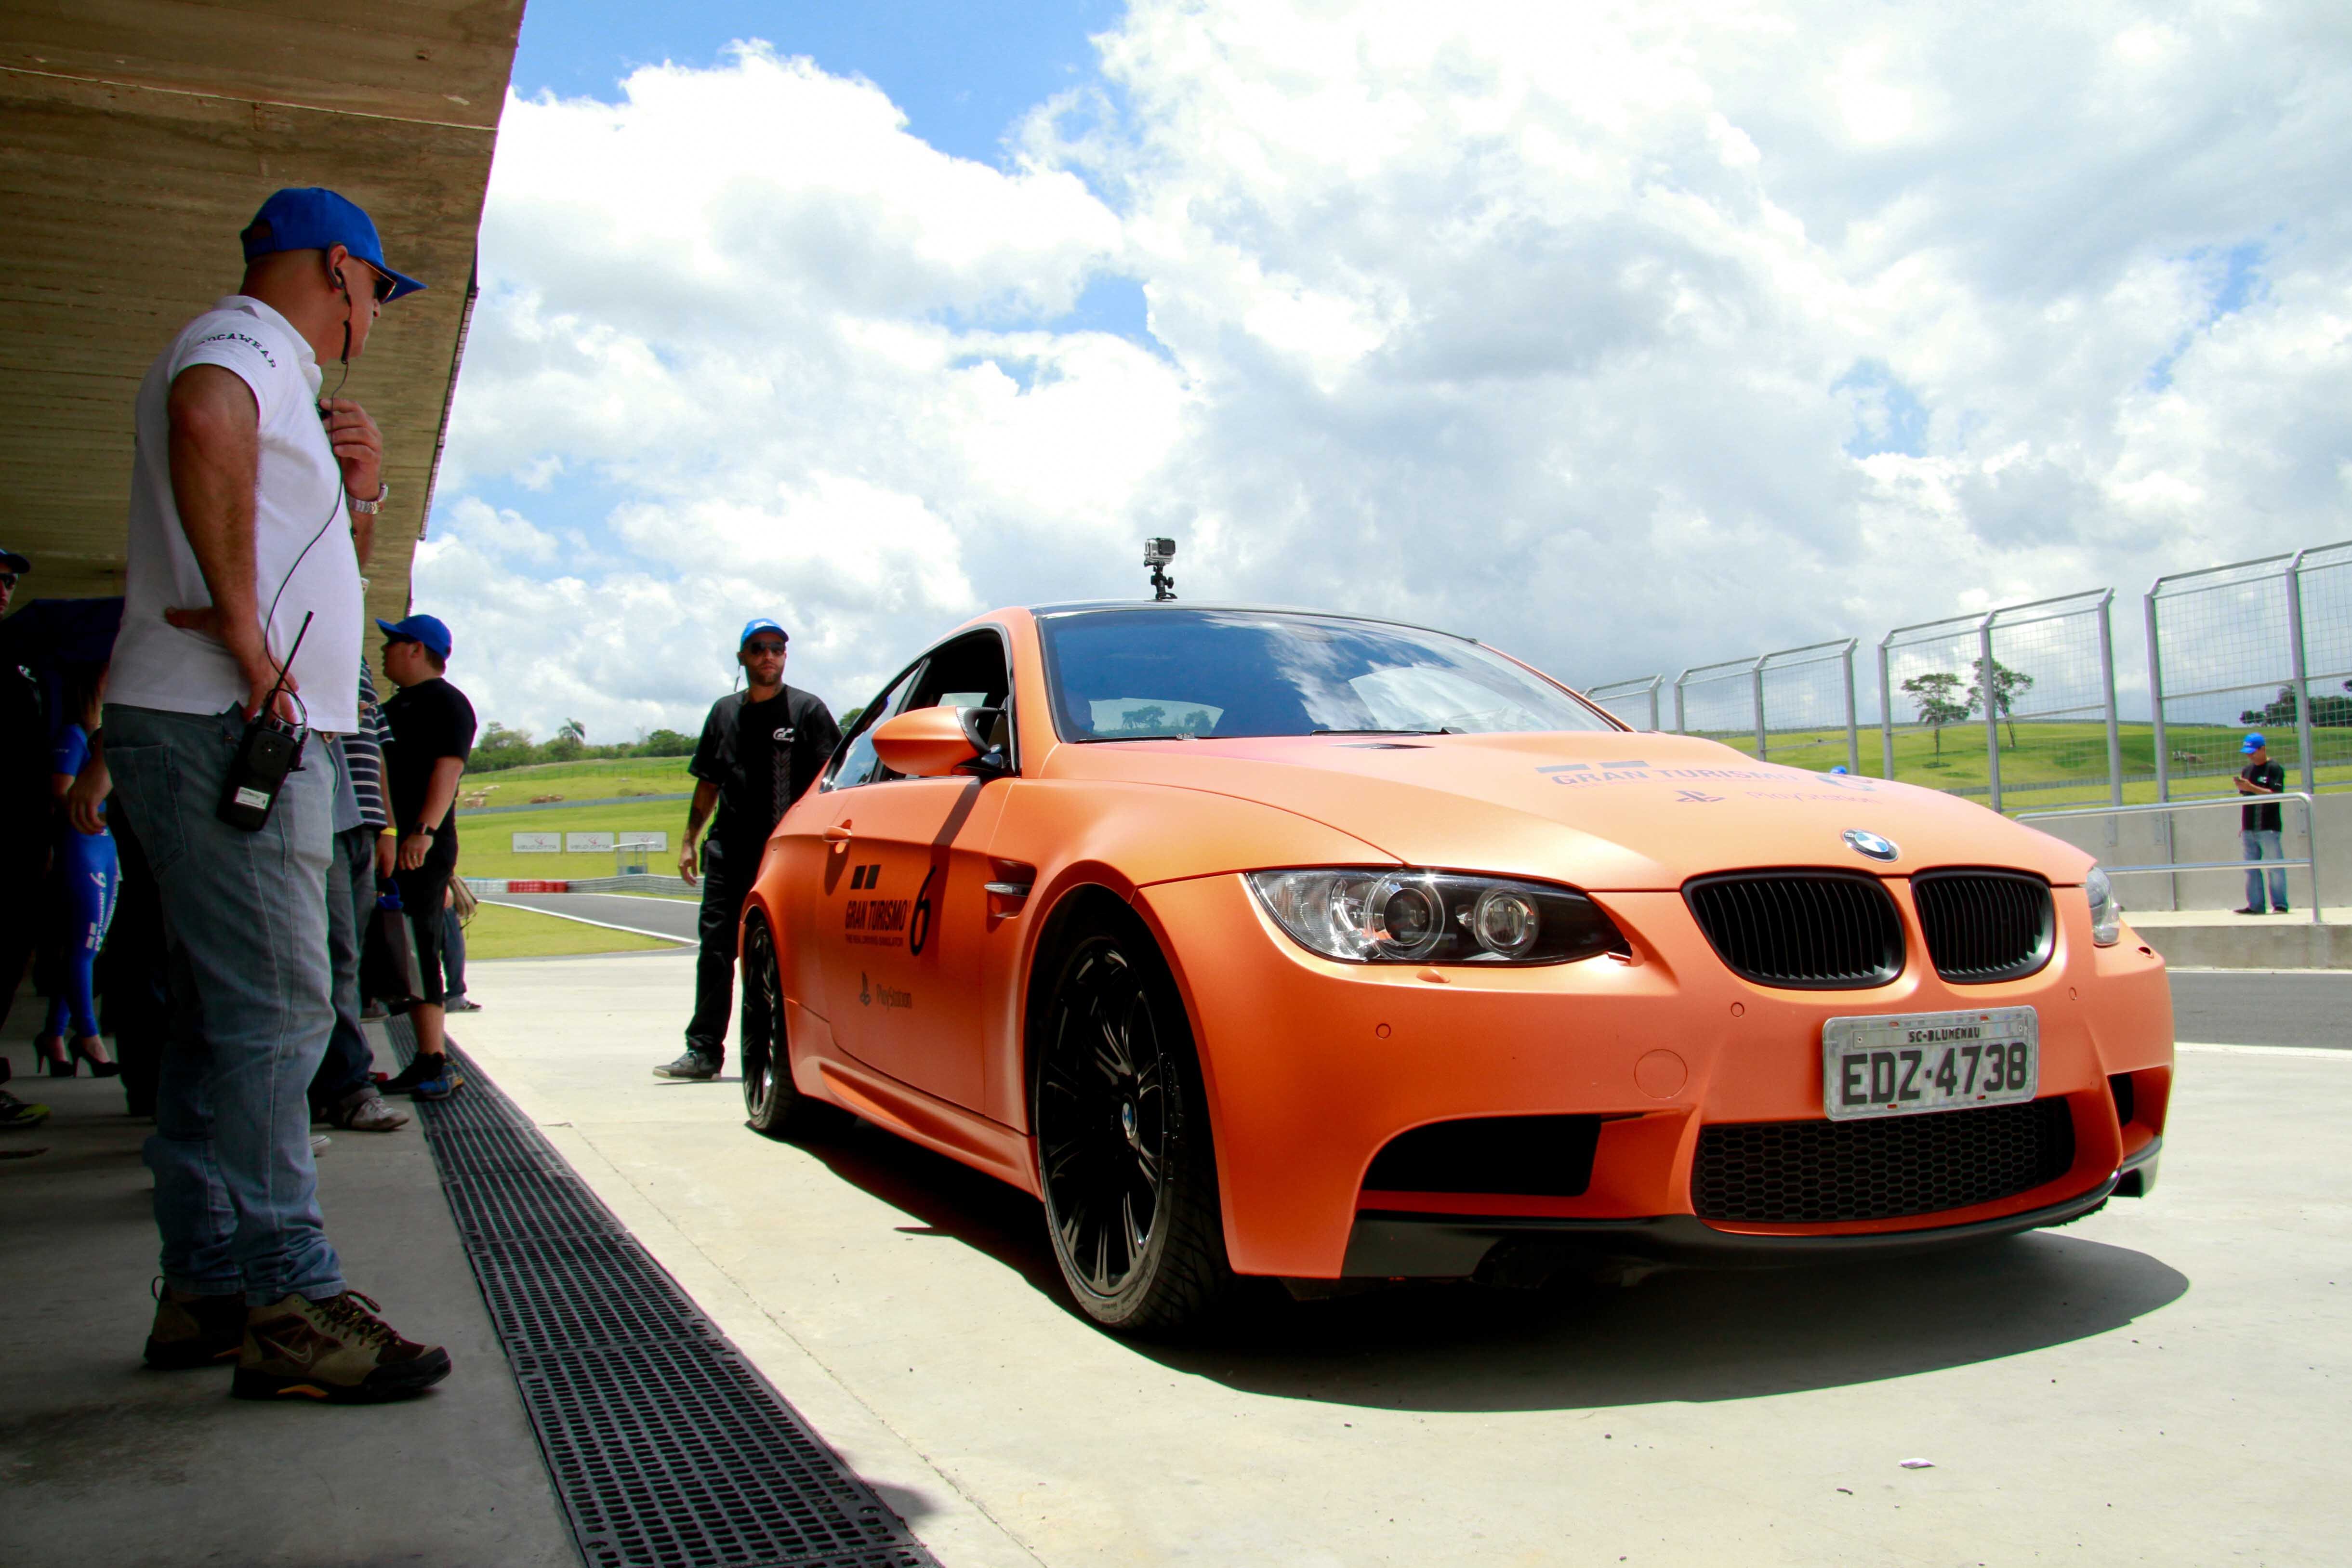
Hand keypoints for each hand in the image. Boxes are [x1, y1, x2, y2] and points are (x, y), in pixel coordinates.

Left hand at [67, 758, 110, 835]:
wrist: (104, 763)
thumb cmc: (101, 772)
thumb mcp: (90, 785)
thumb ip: (88, 794)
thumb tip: (96, 803)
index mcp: (72, 793)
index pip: (71, 813)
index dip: (79, 823)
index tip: (89, 827)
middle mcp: (73, 797)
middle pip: (73, 819)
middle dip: (83, 829)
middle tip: (93, 833)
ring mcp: (81, 799)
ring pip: (82, 820)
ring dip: (92, 828)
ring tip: (101, 830)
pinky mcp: (90, 800)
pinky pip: (91, 818)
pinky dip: (97, 823)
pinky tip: (104, 824)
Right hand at [163, 604, 299, 720]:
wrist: (234, 614)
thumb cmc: (224, 615)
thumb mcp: (204, 619)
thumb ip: (187, 619)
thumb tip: (170, 613)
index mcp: (260, 652)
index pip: (274, 669)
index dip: (280, 680)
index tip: (289, 688)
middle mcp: (265, 662)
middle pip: (281, 686)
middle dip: (286, 704)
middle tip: (293, 719)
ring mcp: (263, 667)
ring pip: (277, 693)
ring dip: (279, 710)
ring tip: (283, 725)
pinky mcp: (256, 671)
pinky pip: (259, 694)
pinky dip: (254, 706)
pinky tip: (250, 717)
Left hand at [318, 398, 382, 502]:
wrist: (357, 482)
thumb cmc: (345, 458)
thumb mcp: (338, 438)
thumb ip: (334, 425)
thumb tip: (319, 411)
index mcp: (365, 423)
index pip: (354, 407)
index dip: (339, 403)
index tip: (322, 403)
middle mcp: (373, 432)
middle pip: (359, 418)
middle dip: (338, 420)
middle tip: (322, 426)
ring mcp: (376, 446)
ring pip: (362, 433)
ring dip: (342, 434)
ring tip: (328, 440)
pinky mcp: (374, 459)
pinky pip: (363, 450)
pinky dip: (348, 449)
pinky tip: (336, 450)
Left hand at [375, 833, 396, 878]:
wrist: (389, 834)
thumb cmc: (381, 844)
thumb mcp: (375, 855)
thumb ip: (374, 864)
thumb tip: (373, 871)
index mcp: (388, 863)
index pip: (386, 875)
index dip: (380, 877)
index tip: (374, 874)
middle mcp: (393, 862)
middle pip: (388, 872)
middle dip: (382, 873)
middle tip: (374, 869)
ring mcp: (394, 858)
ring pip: (389, 867)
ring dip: (383, 868)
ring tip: (376, 864)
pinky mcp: (393, 854)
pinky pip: (389, 862)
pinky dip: (385, 864)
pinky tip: (380, 859)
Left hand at [399, 831, 431, 870]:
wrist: (423, 830)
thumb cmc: (415, 838)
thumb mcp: (407, 843)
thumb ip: (406, 850)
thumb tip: (406, 860)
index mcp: (403, 847)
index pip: (400, 858)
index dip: (401, 864)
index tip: (403, 868)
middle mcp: (408, 849)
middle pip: (406, 861)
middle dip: (409, 866)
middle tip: (411, 869)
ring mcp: (415, 849)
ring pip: (413, 860)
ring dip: (415, 865)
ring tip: (417, 866)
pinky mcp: (421, 849)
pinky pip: (420, 859)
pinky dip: (420, 862)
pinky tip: (421, 864)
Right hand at [678, 842, 698, 886]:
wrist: (688, 845)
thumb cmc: (691, 852)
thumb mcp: (694, 861)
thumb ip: (694, 869)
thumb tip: (695, 876)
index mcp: (682, 867)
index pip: (685, 877)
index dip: (689, 882)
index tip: (694, 885)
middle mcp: (680, 866)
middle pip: (684, 876)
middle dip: (690, 881)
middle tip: (695, 884)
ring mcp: (681, 865)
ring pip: (685, 874)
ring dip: (689, 878)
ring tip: (695, 880)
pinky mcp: (682, 863)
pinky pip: (685, 871)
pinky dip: (688, 874)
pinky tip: (692, 875)